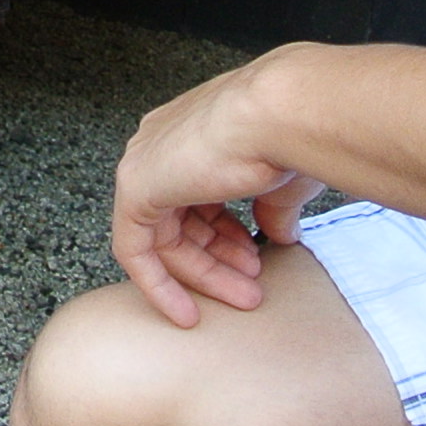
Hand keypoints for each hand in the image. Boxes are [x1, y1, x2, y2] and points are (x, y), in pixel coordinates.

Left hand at [111, 54, 324, 327]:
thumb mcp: (281, 181)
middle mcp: (162, 144)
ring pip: (163, 238)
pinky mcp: (133, 188)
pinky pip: (134, 249)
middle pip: (180, 218)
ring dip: (203, 275)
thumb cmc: (292, 132)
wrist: (284, 113)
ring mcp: (144, 162)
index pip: (198, 195)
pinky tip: (186, 313)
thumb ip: (269, 208)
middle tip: (251, 288)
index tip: (253, 260)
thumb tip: (278, 235)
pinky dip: (157, 284)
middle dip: (218, 259)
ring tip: (244, 296)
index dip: (226, 234)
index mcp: (193, 132)